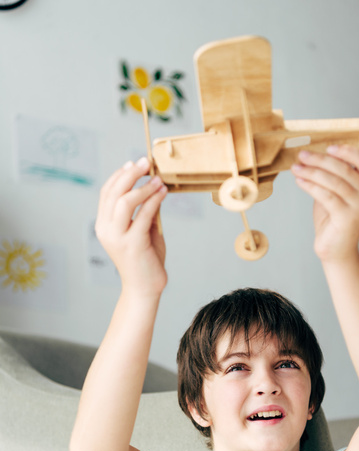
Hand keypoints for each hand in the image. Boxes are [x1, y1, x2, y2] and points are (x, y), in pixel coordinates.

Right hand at [95, 158, 167, 296]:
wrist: (145, 288)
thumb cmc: (145, 259)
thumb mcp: (143, 230)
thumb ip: (145, 211)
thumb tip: (154, 186)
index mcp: (104, 225)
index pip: (107, 192)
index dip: (120, 175)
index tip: (134, 163)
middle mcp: (106, 230)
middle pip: (113, 192)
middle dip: (130, 173)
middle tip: (146, 162)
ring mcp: (118, 237)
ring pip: (125, 201)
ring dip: (143, 186)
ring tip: (157, 179)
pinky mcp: (133, 244)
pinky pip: (143, 215)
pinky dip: (154, 200)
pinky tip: (163, 193)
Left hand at [291, 146, 358, 262]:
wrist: (337, 251)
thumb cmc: (334, 221)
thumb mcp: (335, 193)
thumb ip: (332, 176)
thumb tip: (313, 156)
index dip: (346, 150)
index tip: (327, 147)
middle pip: (345, 168)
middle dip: (320, 159)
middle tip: (302, 155)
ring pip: (333, 181)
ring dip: (311, 172)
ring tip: (296, 168)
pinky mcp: (347, 217)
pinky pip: (326, 195)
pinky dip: (310, 186)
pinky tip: (299, 181)